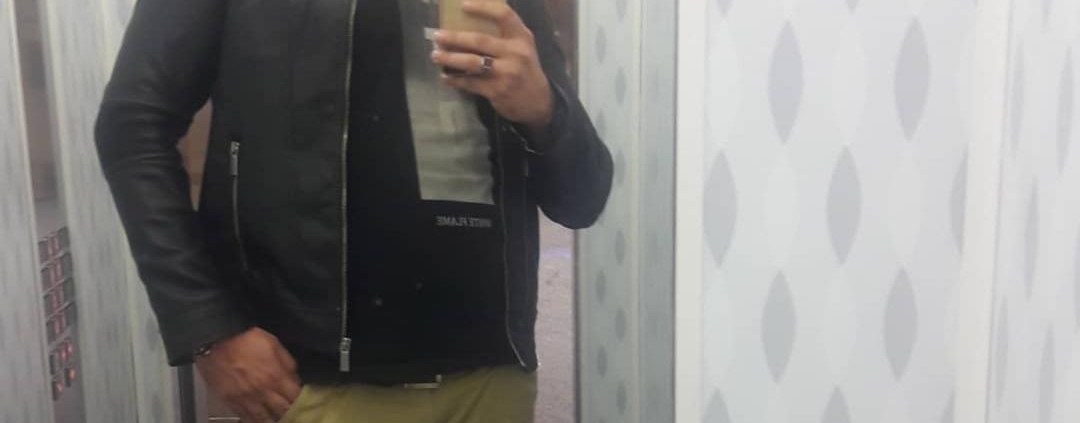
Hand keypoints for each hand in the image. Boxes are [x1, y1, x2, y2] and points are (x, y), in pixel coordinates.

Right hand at [195, 328, 300, 422]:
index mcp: (276, 376)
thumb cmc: (246, 338)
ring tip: (277, 419)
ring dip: (273, 420)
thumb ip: (287, 363)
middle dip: (290, 413)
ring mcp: (246, 399)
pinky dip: (253, 420)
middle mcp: (262, 392)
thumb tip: (295, 378)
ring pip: (263, 418)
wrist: (216, 340)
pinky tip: (259, 420)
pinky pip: (245, 417)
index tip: (304, 400)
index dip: (302, 400)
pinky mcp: (230, 401)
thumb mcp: (274, 344)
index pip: (295, 397)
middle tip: (294, 414)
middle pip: (282, 411)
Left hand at [432, 1, 552, 131]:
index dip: (483, 8)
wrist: (538, 102)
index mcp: (522, 37)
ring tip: (435, 56)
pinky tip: (446, 77)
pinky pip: (471, 83)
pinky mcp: (497, 91)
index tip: (463, 5)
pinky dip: (456, 80)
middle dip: (455, 38)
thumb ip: (504, 36)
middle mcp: (516, 53)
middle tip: (437, 36)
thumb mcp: (522, 48)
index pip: (503, 15)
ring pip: (472, 62)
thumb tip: (469, 24)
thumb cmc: (524, 69)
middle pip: (480, 40)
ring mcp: (506, 73)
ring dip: (450, 58)